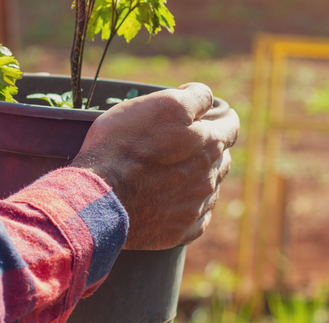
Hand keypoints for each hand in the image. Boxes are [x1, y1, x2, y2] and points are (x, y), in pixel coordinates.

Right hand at [72, 83, 239, 249]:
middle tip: (177, 143)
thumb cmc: (124, 144)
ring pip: (209, 186)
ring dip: (197, 176)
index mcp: (210, 144)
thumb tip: (207, 98)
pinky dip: (186, 205)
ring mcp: (196, 207)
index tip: (200, 115)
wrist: (98, 195)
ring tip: (167, 173)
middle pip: (220, 156)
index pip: (230, 124)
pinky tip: (166, 199)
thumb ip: (194, 97)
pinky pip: (195, 216)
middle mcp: (210, 177)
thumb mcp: (161, 104)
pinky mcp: (179, 231)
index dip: (216, 115)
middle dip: (206, 147)